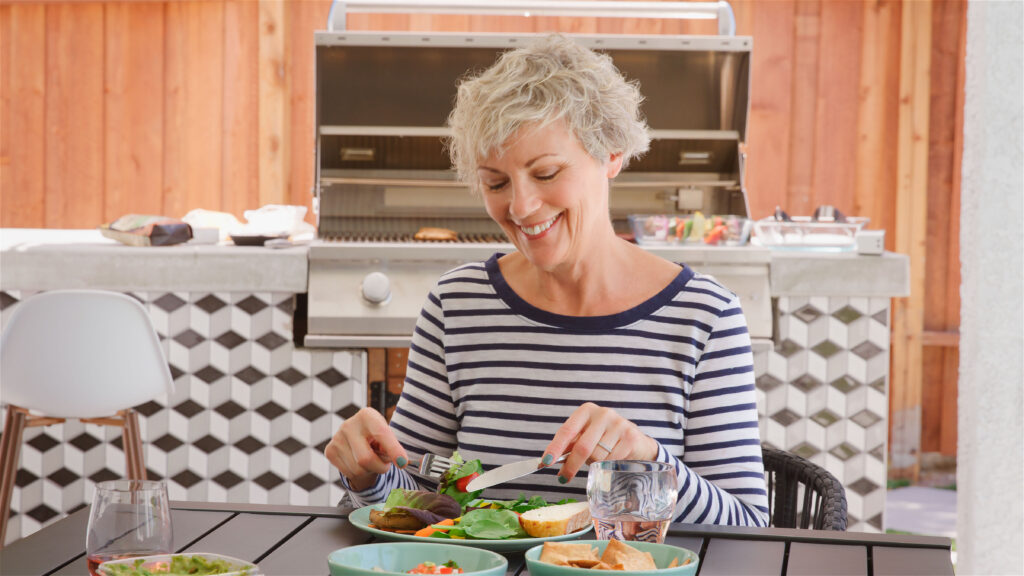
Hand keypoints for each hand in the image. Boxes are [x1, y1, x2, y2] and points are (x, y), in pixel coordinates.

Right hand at [324, 407, 408, 490]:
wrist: (357, 436)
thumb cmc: (378, 436)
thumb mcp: (387, 436)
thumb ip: (393, 447)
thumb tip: (401, 462)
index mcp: (366, 415)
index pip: (381, 434)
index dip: (393, 449)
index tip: (403, 462)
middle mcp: (348, 425)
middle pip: (366, 458)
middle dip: (380, 467)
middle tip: (386, 465)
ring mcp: (336, 438)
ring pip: (358, 469)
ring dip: (370, 470)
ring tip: (371, 459)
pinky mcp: (330, 451)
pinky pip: (349, 473)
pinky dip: (359, 473)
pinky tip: (359, 461)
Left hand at [543, 402, 657, 482]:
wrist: (637, 443)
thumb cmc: (606, 439)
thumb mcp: (585, 437)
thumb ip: (568, 446)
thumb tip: (547, 460)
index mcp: (587, 411)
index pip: (567, 430)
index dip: (555, 447)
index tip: (546, 461)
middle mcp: (603, 414)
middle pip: (582, 447)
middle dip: (571, 465)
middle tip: (564, 478)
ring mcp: (618, 425)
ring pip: (597, 456)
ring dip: (593, 464)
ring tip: (598, 460)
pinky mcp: (630, 438)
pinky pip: (611, 460)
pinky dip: (607, 465)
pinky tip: (611, 460)